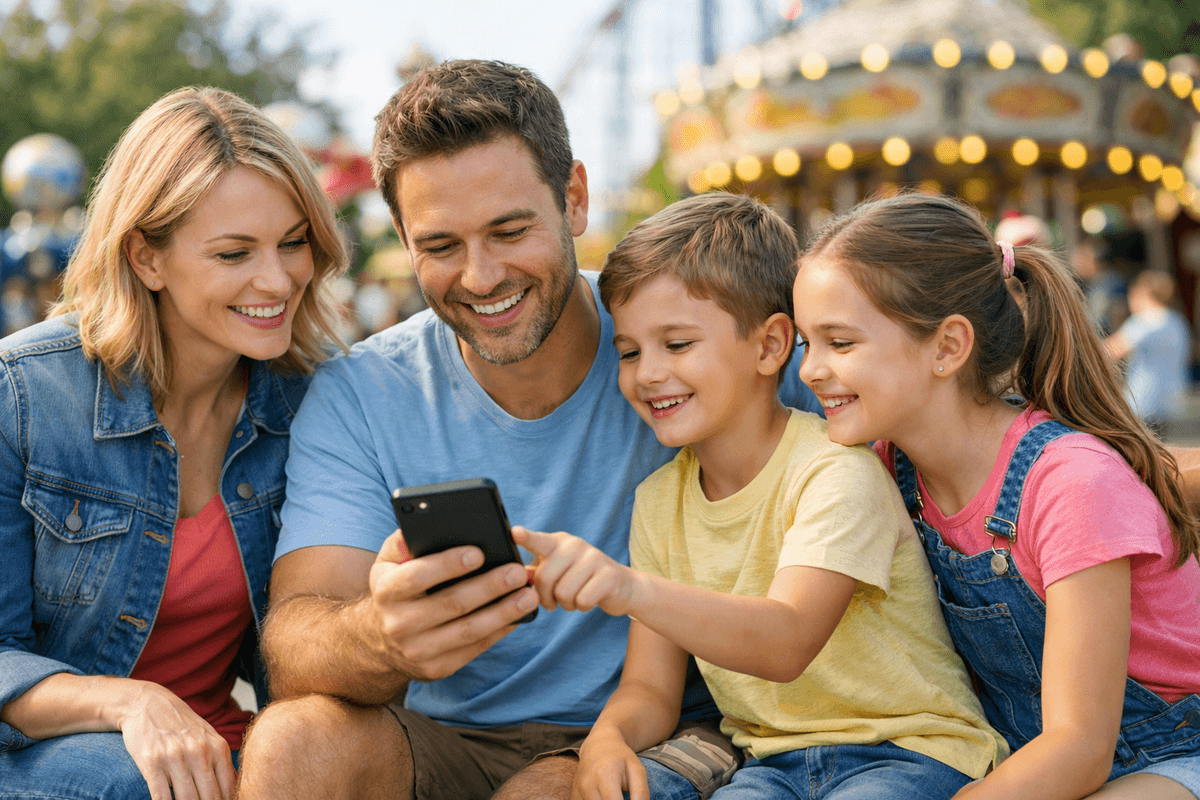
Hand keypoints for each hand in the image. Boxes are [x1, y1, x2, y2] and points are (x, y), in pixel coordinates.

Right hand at [113, 680, 234, 799]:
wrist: (147, 704)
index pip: (228, 787)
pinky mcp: (151, 763)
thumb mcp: (208, 737)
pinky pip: (160, 796)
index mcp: (217, 747)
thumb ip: (220, 761)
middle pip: (209, 797)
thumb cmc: (181, 725)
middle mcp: (199, 752)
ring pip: (186, 799)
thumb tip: (233, 790)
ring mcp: (175, 757)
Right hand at [365, 530, 538, 680]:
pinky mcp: (436, 669)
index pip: (417, 576)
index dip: (448, 564)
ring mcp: (417, 651)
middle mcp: (398, 624)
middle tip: (517, 572)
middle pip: (451, 604)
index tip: (478, 552)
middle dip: (489, 587)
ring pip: (468, 631)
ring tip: (529, 596)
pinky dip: (499, 631)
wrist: (379, 642)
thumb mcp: (388, 564)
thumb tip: (417, 527)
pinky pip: (474, 649)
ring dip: (503, 613)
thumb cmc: (396, 589)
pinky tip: (518, 615)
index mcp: (386, 591)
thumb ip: (401, 543)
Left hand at [513, 527, 636, 615]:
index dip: (526, 537)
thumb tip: (523, 579)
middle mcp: (575, 545)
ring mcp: (594, 557)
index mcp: (558, 542)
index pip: (538, 540)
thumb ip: (540, 571)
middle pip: (544, 578)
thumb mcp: (558, 570)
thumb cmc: (580, 580)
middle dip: (546, 597)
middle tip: (554, 600)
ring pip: (563, 593)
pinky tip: (589, 599)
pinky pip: (582, 600)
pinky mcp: (609, 574)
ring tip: (575, 597)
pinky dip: (582, 606)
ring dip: (566, 604)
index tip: (515, 532)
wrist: (620, 586)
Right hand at [573, 727, 648, 799]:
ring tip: (614, 795)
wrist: (598, 745)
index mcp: (606, 776)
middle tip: (622, 796)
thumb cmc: (621, 758)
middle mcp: (588, 785)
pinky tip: (604, 796)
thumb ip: (641, 793)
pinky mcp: (574, 796)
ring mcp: (578, 791)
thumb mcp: (637, 770)